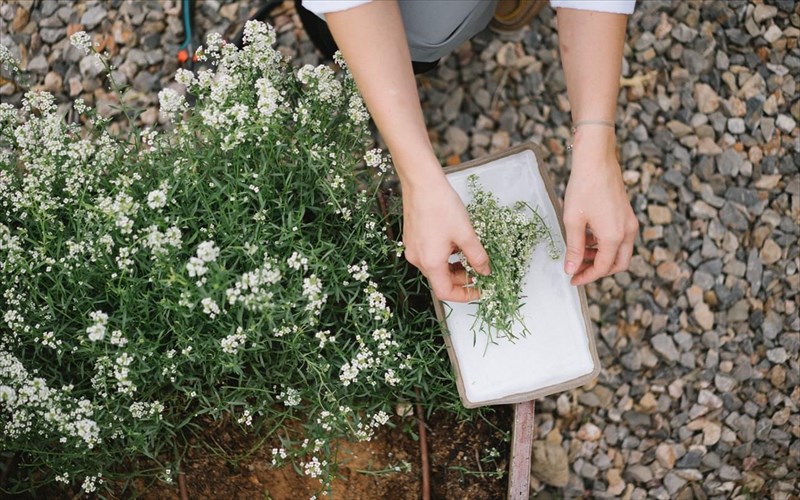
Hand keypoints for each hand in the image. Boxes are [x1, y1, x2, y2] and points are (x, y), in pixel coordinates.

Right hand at [401, 171, 490, 301]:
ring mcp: (412, 249)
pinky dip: (444, 256)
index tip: (479, 290)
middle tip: (479, 270)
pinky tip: (455, 243)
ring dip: (453, 267)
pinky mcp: (412, 239)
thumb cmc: (442, 206)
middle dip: (461, 279)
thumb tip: (485, 271)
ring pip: (435, 267)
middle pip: (440, 280)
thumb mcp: (466, 234)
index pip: (445, 293)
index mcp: (431, 262)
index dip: (464, 295)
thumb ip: (477, 256)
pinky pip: (429, 256)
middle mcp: (418, 259)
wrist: (421, 182)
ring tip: (469, 254)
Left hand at [563, 127, 637, 285]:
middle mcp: (627, 232)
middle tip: (578, 269)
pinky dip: (606, 244)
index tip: (572, 280)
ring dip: (602, 257)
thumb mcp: (573, 221)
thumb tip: (571, 270)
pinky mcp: (627, 215)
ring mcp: (629, 222)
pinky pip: (620, 239)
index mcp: (614, 236)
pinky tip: (587, 237)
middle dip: (598, 270)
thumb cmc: (583, 187)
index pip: (603, 268)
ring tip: (579, 252)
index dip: (587, 277)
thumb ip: (574, 248)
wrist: (596, 160)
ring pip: (620, 252)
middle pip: (618, 264)